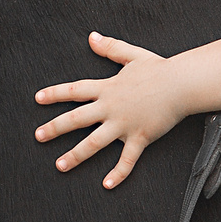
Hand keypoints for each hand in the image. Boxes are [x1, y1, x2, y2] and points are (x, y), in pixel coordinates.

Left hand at [33, 32, 184, 188]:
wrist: (182, 84)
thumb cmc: (159, 69)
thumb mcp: (131, 55)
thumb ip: (110, 47)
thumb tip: (92, 37)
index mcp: (107, 88)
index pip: (75, 90)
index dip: (55, 94)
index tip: (38, 99)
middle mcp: (111, 107)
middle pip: (77, 119)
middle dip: (55, 128)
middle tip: (38, 136)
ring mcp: (124, 124)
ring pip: (94, 142)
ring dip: (76, 155)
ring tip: (60, 165)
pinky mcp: (140, 137)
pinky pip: (127, 159)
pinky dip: (118, 173)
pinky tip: (107, 184)